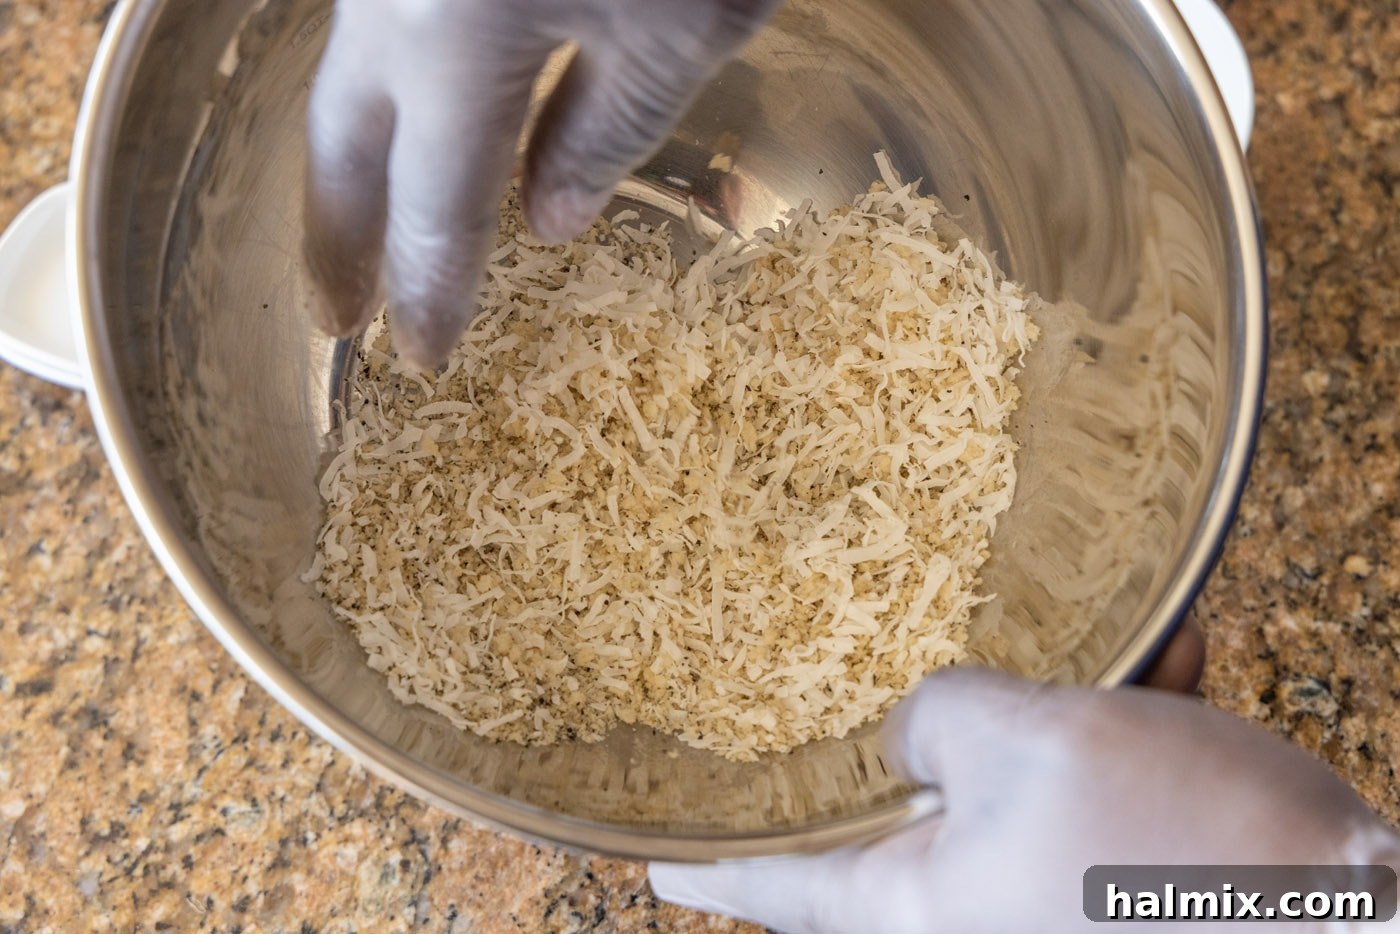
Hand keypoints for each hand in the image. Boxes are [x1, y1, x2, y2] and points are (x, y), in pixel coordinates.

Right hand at [302, 0, 777, 366]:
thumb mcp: (681, 27)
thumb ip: (607, 128)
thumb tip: (545, 217)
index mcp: (453, 50)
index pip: (431, 214)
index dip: (427, 294)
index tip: (424, 359)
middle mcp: (397, 5)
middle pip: (344, 150)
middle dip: (335, 242)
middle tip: (334, 320)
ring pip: (355, 79)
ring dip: (357, 166)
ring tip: (365, 234)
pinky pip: (390, 27)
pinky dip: (399, 93)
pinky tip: (424, 117)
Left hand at [650, 667, 1399, 932]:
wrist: (1357, 920)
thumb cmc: (1170, 847)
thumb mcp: (1031, 744)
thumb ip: (942, 717)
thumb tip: (915, 729)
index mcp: (920, 902)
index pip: (776, 882)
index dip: (706, 862)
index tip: (649, 853)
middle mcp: (976, 908)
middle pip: (892, 820)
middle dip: (888, 741)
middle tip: (839, 688)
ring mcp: (1055, 889)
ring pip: (1012, 777)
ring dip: (1045, 697)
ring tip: (1080, 627)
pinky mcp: (1130, 868)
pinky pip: (1101, 777)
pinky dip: (1129, 711)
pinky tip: (1177, 642)